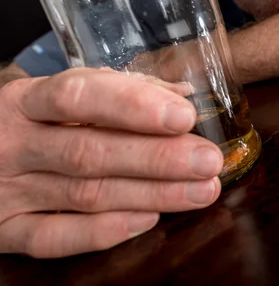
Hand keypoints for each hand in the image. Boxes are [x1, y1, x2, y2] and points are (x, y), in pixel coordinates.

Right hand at [0, 68, 222, 257]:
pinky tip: (149, 219)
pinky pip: (54, 238)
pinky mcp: (4, 228)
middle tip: (207, 161)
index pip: (78, 95)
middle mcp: (13, 143)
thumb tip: (181, 96)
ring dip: (150, 194)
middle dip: (156, 158)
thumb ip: (119, 92)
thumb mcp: (61, 96)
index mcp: (27, 101)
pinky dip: (103, 232)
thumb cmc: (33, 120)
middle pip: (89, 152)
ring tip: (200, 190)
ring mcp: (6, 189)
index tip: (183, 116)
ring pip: (84, 195)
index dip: (132, 106)